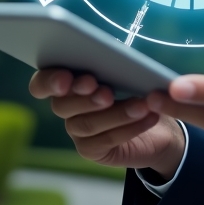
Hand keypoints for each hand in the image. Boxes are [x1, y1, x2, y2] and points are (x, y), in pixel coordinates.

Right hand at [29, 68, 185, 178]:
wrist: (161, 120)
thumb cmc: (141, 86)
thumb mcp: (133, 70)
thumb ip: (119, 63)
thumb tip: (120, 55)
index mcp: (69, 79)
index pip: (42, 83)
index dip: (49, 82)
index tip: (67, 79)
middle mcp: (67, 106)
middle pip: (61, 106)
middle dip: (84, 98)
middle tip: (107, 93)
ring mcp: (76, 130)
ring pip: (86, 124)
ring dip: (116, 114)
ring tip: (141, 105)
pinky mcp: (91, 149)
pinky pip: (105, 140)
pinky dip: (129, 128)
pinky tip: (148, 116)